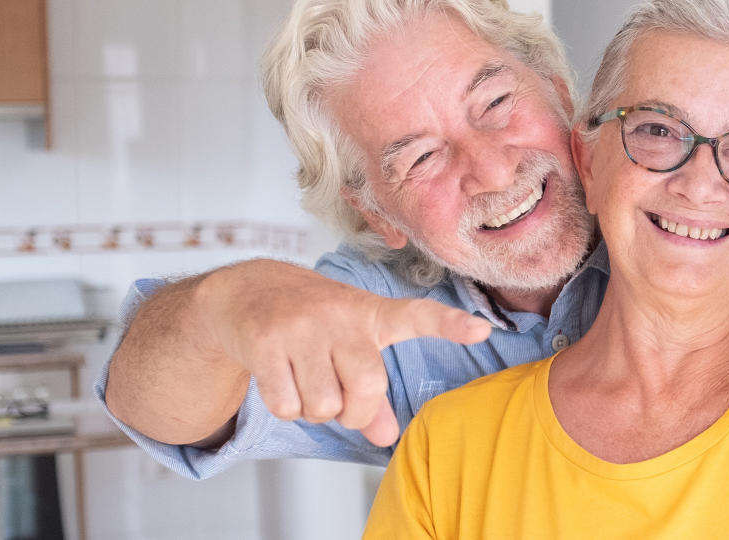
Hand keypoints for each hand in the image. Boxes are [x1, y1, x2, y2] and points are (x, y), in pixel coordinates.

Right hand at [196, 260, 491, 446]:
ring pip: (323, 405)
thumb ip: (373, 394)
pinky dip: (286, 409)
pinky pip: (287, 405)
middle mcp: (340, 315)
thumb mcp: (351, 346)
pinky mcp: (264, 341)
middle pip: (367, 389)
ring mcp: (301, 326)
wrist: (247, 290)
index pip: (418, 317)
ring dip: (314, 410)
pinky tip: (280, 380)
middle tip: (340, 401)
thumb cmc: (314, 323)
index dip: (450, 324)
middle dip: (353, 412)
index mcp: (372, 313)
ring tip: (305, 380)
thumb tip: (387, 437)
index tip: (481, 330)